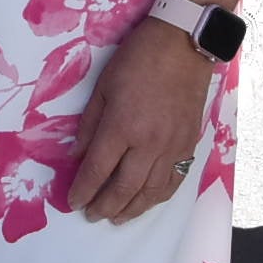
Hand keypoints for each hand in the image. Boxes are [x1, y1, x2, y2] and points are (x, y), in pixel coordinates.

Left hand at [69, 19, 211, 222]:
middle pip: (123, 188)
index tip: (73, 202)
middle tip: (91, 215)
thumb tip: (76, 155)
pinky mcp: (189, 145)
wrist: (183, 45)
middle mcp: (148, 144)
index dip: (83, 190)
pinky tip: (147, 202)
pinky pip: (174, 181)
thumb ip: (89, 125)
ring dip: (131, 209)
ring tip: (116, 218)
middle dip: (104, 206)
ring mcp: (172, 147)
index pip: (97, 170)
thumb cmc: (137, 59)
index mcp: (121, 126)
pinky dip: (158, 198)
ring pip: (151, 192)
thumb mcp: (103, 86)